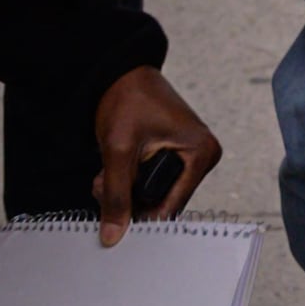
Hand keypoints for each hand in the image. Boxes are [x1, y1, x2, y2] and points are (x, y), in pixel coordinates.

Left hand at [88, 65, 224, 245]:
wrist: (119, 72)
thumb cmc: (128, 97)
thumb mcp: (119, 149)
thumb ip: (116, 194)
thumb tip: (114, 233)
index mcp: (202, 152)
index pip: (172, 205)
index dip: (142, 215)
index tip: (116, 222)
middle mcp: (202, 154)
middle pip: (163, 200)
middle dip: (129, 199)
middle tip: (102, 185)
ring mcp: (188, 154)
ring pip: (154, 192)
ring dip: (125, 189)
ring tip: (105, 173)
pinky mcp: (173, 152)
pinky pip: (152, 180)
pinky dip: (129, 179)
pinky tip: (113, 167)